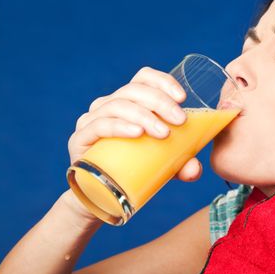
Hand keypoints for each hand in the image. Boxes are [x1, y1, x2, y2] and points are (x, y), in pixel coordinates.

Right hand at [67, 66, 202, 182]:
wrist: (101, 195)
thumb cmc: (135, 169)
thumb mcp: (164, 164)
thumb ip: (182, 164)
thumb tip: (194, 169)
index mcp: (129, 101)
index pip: (144, 78)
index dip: (162, 81)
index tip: (183, 98)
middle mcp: (108, 105)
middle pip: (134, 90)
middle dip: (160, 102)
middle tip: (180, 121)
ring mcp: (92, 120)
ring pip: (118, 105)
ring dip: (144, 116)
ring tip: (163, 132)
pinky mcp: (80, 139)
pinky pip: (100, 125)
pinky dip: (120, 126)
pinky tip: (136, 132)